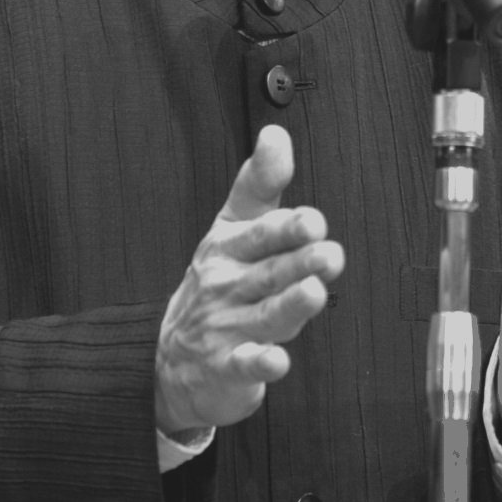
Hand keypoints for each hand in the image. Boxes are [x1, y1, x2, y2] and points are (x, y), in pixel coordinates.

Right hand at [155, 125, 343, 436]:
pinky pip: (246, 365)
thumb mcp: (232, 227)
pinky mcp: (229, 368)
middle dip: (300, 262)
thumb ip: (260, 183)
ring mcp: (227, 328)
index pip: (261, 232)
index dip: (288, 227)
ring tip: (314, 293)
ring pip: (264, 316)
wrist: (172, 355)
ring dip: (289, 306)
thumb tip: (276, 133)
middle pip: (270, 272)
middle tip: (330, 254)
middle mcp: (229, 285)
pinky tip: (277, 360)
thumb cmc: (217, 282)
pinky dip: (261, 364)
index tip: (313, 220)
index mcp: (231, 247)